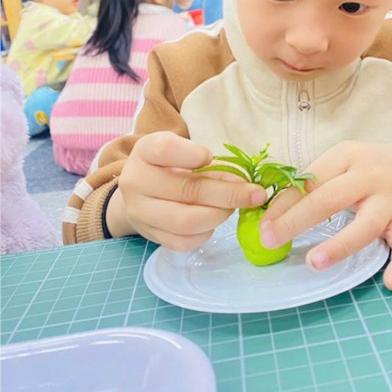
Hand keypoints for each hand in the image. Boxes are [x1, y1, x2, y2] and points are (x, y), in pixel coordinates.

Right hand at [105, 131, 266, 249]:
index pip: (165, 149)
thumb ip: (210, 164)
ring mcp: (140, 212)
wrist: (139, 190)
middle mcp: (135, 182)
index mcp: (144, 152)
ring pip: (186, 221)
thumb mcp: (183, 152)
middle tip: (255, 194)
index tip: (210, 156)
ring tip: (232, 207)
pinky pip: (184, 241)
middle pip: (186, 190)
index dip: (193, 154)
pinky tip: (214, 219)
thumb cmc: (169, 165)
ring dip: (219, 215)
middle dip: (229, 194)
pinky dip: (207, 232)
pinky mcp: (150, 235)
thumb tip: (245, 185)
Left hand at [260, 141, 391, 291]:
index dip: (283, 204)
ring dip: (340, 244)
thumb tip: (272, 212)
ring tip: (315, 263)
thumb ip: (314, 181)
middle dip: (297, 220)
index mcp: (345, 157)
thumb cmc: (365, 166)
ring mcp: (388, 200)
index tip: (263, 225)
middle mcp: (368, 176)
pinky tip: (390, 282)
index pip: (309, 181)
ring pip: (366, 224)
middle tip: (271, 240)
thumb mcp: (340, 161)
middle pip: (330, 199)